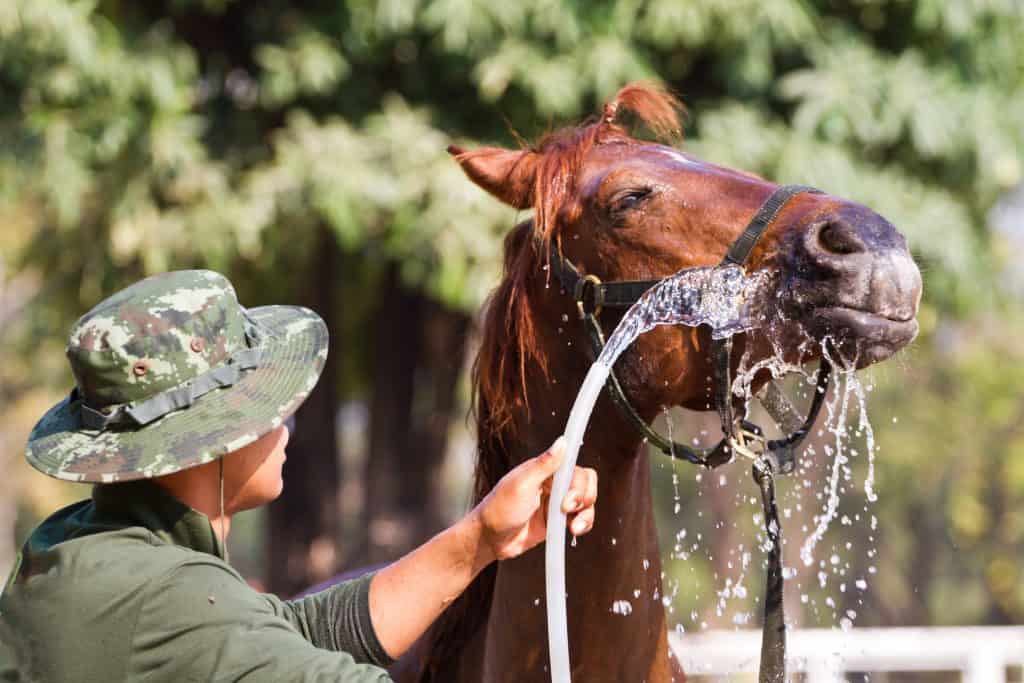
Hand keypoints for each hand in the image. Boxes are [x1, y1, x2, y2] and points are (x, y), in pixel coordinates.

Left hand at [472, 436, 597, 562]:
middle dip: (581, 498)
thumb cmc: (499, 509)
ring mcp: (556, 503)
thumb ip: (544, 464)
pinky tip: (572, 531)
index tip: (570, 494)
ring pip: (587, 502)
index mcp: (544, 470)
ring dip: (585, 513)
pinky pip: (580, 518)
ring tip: (573, 527)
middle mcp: (553, 484)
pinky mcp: (558, 521)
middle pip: (585, 483)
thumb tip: (562, 442)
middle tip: (565, 509)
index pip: (574, 466)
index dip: (577, 481)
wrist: (490, 539)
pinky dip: (582, 524)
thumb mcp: (521, 484)